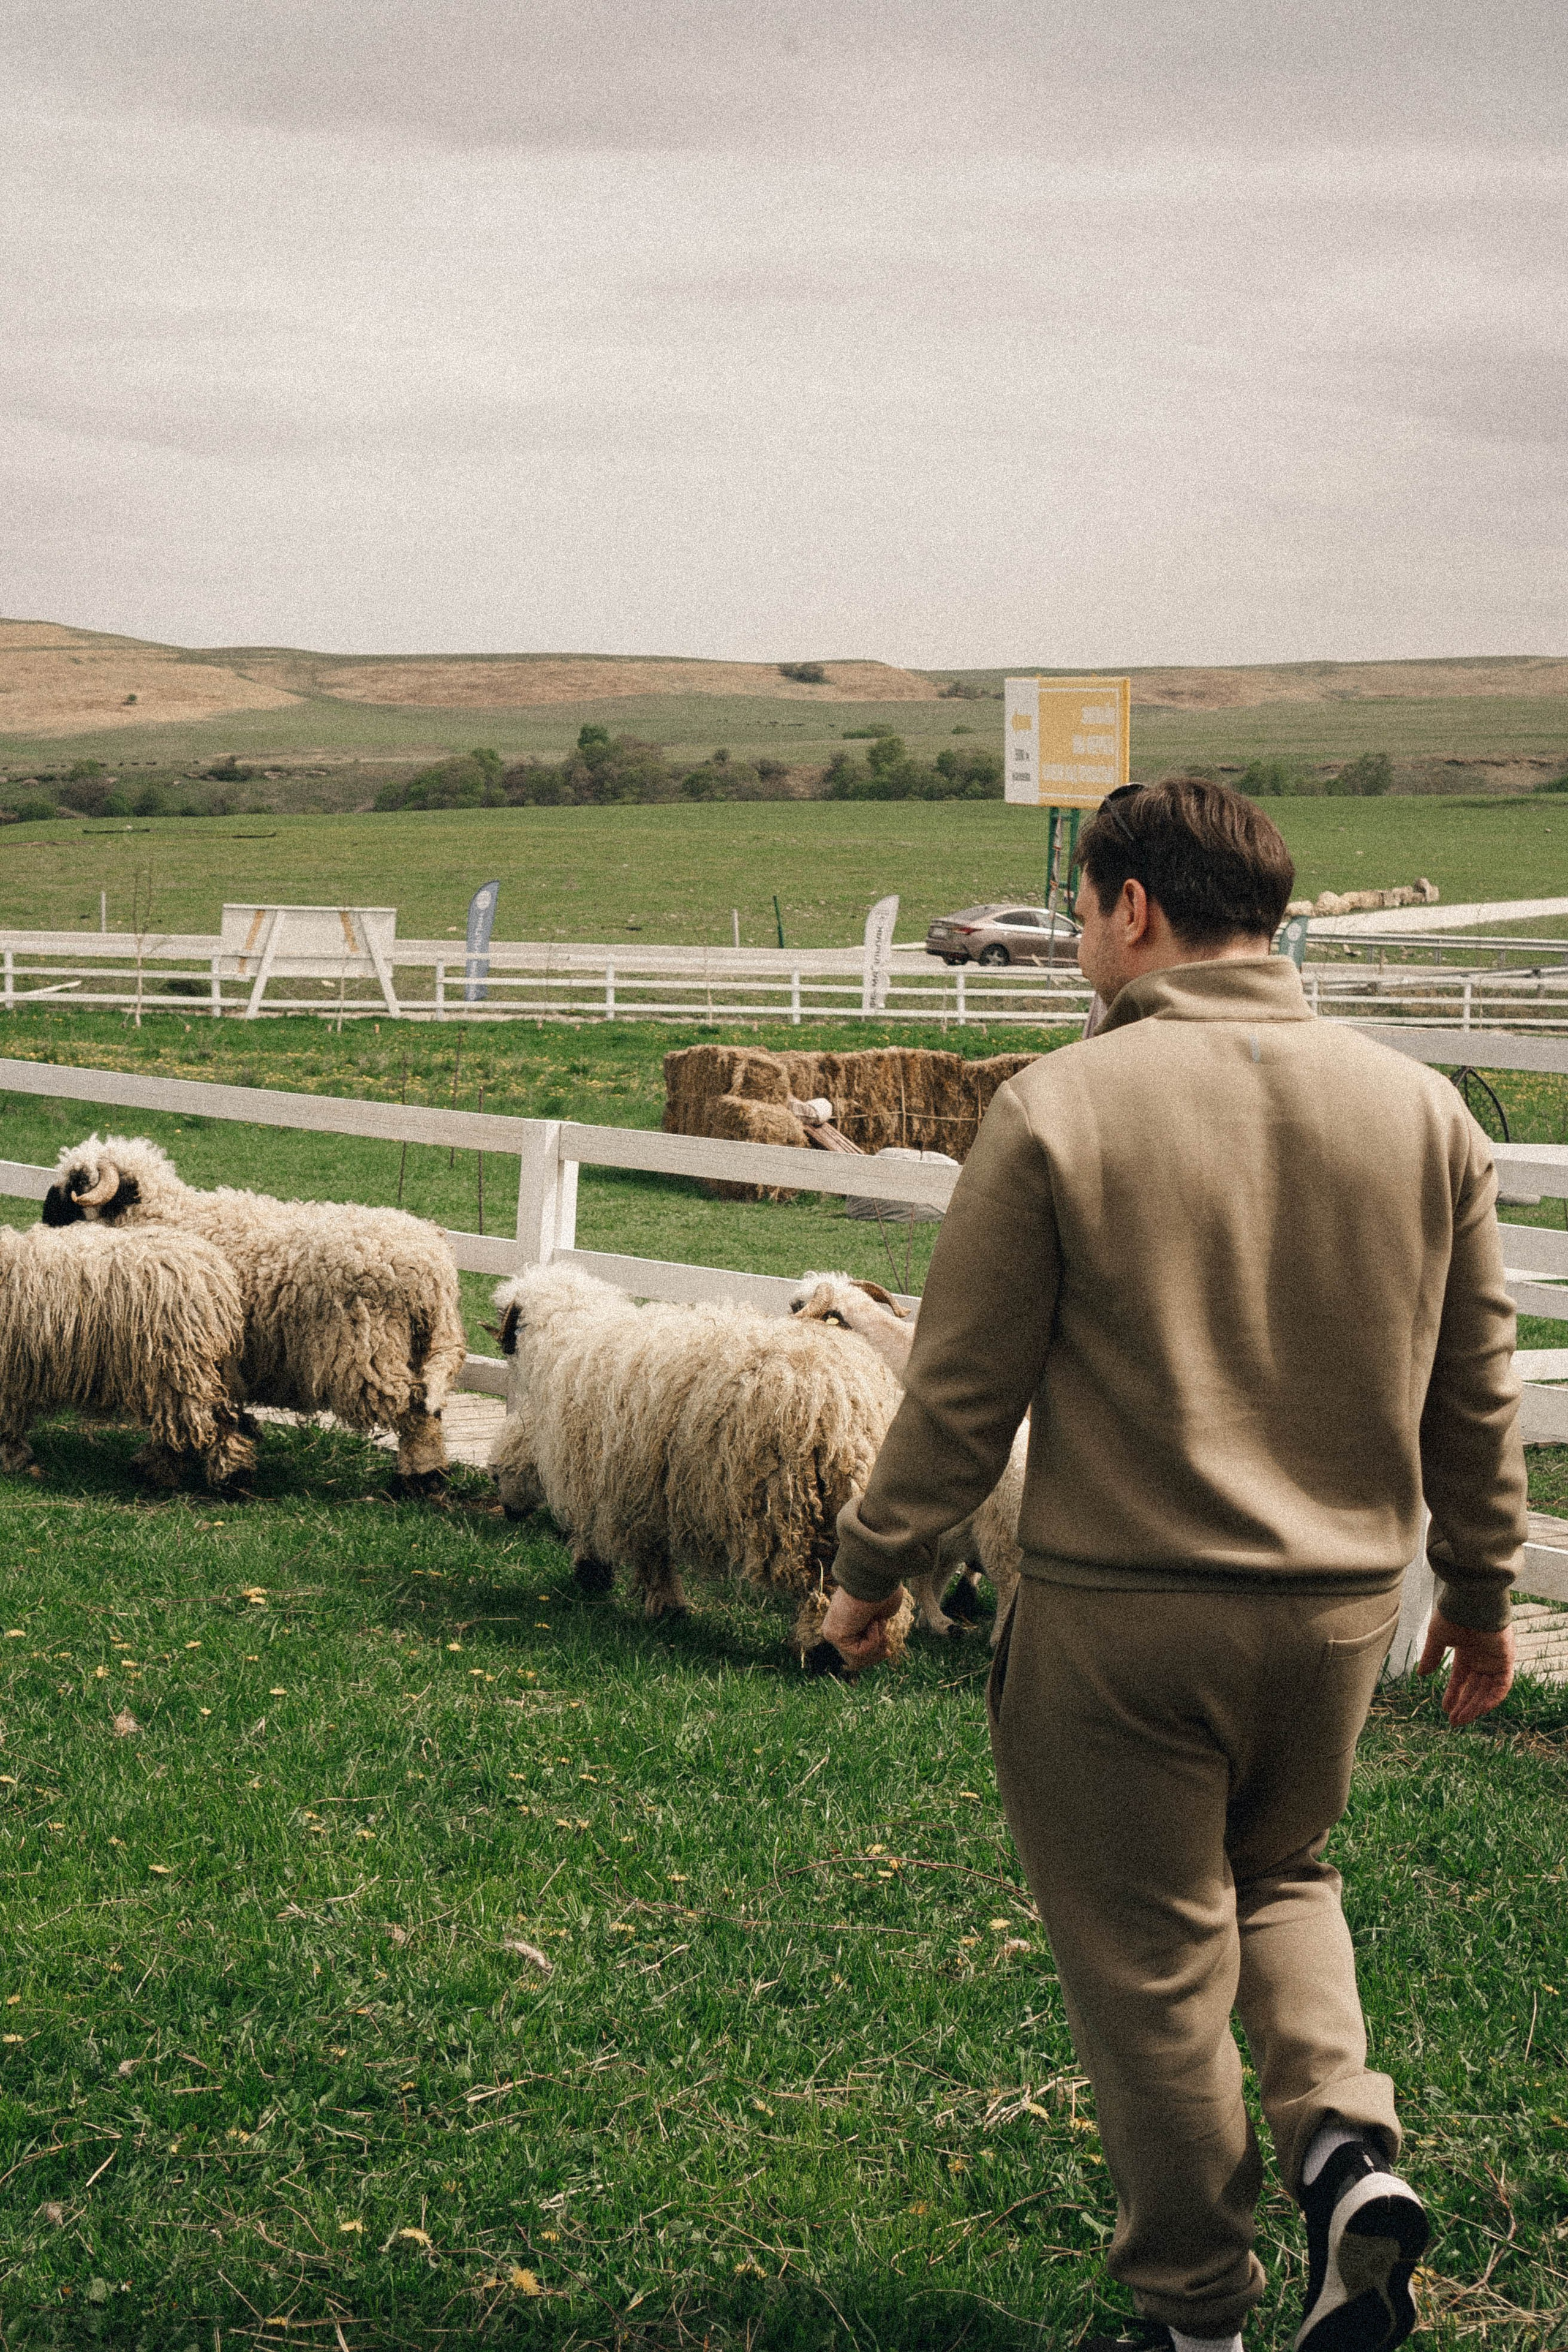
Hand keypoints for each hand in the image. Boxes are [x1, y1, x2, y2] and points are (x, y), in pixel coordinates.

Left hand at [820, 1584, 906, 1672]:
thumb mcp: (883, 1613)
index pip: (855, 1648)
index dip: (873, 1653)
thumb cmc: (883, 1589)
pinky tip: (872, 1622)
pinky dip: (872, 1640)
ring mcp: (833, 1631)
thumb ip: (877, 1629)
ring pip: (856, 1660)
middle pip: (854, 1659)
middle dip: (876, 1654)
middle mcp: (836, 1626)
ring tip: (879, 1625)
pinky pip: (858, 1653)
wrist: (876, 1577)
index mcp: (846, 1620)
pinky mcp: (834, 1635)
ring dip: (875, 1645)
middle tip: (888, 1650)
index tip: (889, 1652)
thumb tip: (881, 1648)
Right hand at [1417, 1608, 1514, 1726]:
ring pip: (1487, 1690)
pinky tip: (1478, 1709)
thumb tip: (1421, 1674)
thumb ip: (1431, 1656)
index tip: (1444, 1708)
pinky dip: (1491, 1698)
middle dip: (1464, 1705)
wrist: (1472, 1601)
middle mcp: (1482, 1657)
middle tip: (1453, 1721)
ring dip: (1475, 1706)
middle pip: (1474, 1688)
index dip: (1453, 1693)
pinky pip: (1501, 1686)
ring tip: (1460, 1719)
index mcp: (1466, 1651)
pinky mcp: (1506, 1660)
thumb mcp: (1437, 1637)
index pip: (1460, 1678)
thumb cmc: (1453, 1614)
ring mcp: (1495, 1659)